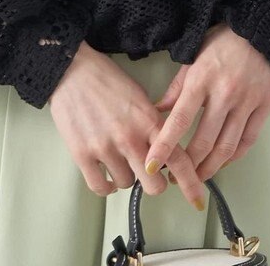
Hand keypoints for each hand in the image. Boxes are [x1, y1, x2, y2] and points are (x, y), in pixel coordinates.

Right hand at [48, 41, 209, 210]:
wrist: (72, 70)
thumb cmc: (106, 79)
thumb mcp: (139, 96)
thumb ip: (153, 123)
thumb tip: (164, 147)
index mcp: (148, 120)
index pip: (178, 159)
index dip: (191, 183)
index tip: (198, 200)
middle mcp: (130, 137)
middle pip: (154, 185)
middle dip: (155, 182)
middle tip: (149, 172)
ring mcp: (105, 147)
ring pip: (127, 185)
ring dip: (126, 176)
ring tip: (119, 157)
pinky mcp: (82, 154)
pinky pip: (101, 187)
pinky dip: (106, 185)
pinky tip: (106, 173)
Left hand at [145, 24, 269, 184]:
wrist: (260, 29)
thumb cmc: (223, 41)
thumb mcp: (193, 57)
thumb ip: (177, 88)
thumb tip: (158, 112)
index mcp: (201, 79)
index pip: (178, 120)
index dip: (164, 146)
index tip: (151, 165)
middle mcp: (224, 93)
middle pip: (203, 141)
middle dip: (187, 166)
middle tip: (176, 177)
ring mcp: (246, 101)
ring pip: (226, 147)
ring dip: (210, 167)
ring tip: (198, 176)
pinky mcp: (265, 106)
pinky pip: (248, 140)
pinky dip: (234, 157)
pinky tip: (222, 161)